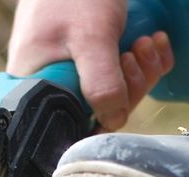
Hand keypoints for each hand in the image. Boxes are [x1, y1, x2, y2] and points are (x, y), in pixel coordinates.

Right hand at [7, 0, 173, 130]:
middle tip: (133, 55)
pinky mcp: (96, 62)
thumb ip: (101, 83)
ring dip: (141, 73)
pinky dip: (147, 64)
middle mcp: (53, 85)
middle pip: (98, 113)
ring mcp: (76, 73)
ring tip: (144, 43)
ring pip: (115, 95)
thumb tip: (113, 121)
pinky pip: (124, 77)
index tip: (120, 91)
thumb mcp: (90, 37)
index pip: (70, 126)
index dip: (102, 118)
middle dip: (128, 88)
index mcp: (36, 88)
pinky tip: (153, 43)